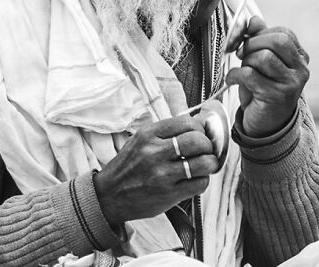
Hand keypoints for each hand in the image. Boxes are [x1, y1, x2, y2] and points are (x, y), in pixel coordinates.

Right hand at [93, 115, 219, 225]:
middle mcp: (154, 152)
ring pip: (204, 163)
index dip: (200, 128)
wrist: (108, 196)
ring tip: (205, 165)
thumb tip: (200, 124)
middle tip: (206, 150)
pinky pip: (200, 184)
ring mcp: (162, 174)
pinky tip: (194, 180)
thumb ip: (166, 133)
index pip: (186, 122)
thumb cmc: (128, 167)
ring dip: (210, 163)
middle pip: (198, 140)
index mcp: (148, 134)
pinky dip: (203, 181)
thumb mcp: (140, 141)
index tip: (201, 134)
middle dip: (208, 145)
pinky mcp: (169, 194)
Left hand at [225, 16, 309, 137]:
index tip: (245, 41)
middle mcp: (301, 70)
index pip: (284, 33)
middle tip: (241, 54)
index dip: (260, 33)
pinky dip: (235, 75)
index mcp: (300, 57)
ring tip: (242, 70)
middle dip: (253, 44)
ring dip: (246, 61)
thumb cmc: (262, 89)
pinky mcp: (277, 96)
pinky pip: (251, 75)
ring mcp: (292, 84)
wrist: (266, 124)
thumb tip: (253, 19)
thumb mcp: (260, 61)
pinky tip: (232, 80)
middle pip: (278, 41)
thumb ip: (258, 38)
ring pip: (265, 57)